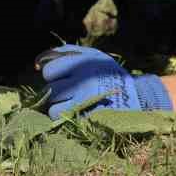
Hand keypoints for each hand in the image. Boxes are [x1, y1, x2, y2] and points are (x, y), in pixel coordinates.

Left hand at [36, 45, 171, 117]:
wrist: (138, 96)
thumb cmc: (109, 73)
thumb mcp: (92, 54)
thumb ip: (64, 52)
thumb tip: (37, 64)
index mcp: (82, 66)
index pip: (49, 72)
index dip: (54, 76)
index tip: (63, 78)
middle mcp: (82, 84)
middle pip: (50, 92)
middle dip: (55, 94)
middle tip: (67, 93)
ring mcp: (85, 104)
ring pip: (53, 110)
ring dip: (58, 108)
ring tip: (71, 105)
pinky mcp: (88, 121)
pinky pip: (64, 122)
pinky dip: (67, 119)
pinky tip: (77, 114)